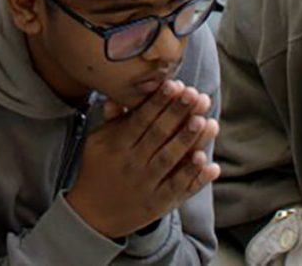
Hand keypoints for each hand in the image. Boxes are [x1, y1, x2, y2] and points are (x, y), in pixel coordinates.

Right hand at [62, 80, 220, 240]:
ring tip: (206, 122)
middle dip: (179, 114)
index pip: (141, 119)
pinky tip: (209, 164)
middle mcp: (133, 163)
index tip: (176, 85)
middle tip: (197, 96)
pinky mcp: (158, 203)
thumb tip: (119, 94)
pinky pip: (178, 188)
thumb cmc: (97, 170)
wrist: (92, 215)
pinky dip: (194, 177)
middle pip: (159, 135)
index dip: (159, 102)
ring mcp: (147, 184)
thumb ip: (112, 119)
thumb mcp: (97, 142)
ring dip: (189, 140)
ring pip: (171, 159)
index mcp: (118, 145)